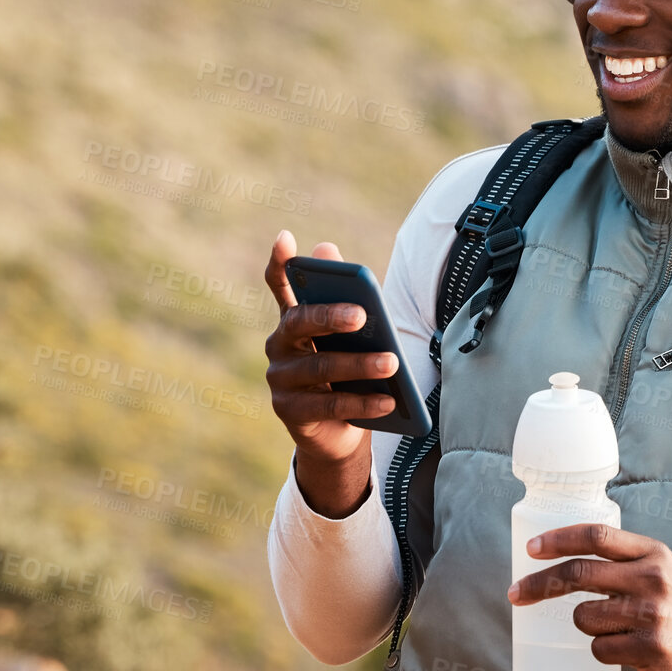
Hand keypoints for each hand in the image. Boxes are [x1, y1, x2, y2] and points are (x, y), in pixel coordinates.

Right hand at [262, 230, 395, 516]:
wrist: (338, 432)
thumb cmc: (348, 373)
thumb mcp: (353, 337)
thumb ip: (346, 298)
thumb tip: (327, 247)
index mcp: (294, 319)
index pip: (280, 285)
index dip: (279, 263)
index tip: (285, 237)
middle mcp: (279, 345)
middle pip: (300, 324)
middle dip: (331, 317)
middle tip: (363, 314)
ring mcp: (280, 379)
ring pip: (319, 368)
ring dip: (359, 365)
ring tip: (392, 363)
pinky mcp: (288, 412)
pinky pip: (328, 406)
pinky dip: (362, 403)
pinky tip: (389, 401)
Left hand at [507, 524, 671, 670]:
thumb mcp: (660, 571)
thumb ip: (623, 562)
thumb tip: (562, 560)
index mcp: (652, 553)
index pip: (597, 534)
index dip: (558, 539)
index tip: (531, 549)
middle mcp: (652, 577)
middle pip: (578, 573)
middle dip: (539, 584)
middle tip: (516, 593)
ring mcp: (651, 613)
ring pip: (582, 616)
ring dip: (585, 625)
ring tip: (613, 630)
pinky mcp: (649, 648)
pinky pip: (598, 648)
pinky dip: (602, 650)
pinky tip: (625, 650)